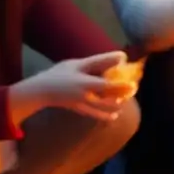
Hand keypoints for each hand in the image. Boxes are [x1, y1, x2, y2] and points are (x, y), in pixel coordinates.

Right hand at [10, 50, 136, 121]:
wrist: (40, 91)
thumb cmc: (59, 73)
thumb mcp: (77, 64)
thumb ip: (98, 61)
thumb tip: (120, 57)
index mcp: (84, 82)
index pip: (107, 84)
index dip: (121, 84)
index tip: (133, 82)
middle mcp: (84, 95)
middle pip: (108, 97)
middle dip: (122, 94)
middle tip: (133, 89)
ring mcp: (82, 104)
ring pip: (104, 108)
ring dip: (116, 105)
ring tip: (124, 100)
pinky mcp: (79, 110)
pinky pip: (96, 115)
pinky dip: (106, 116)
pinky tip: (115, 115)